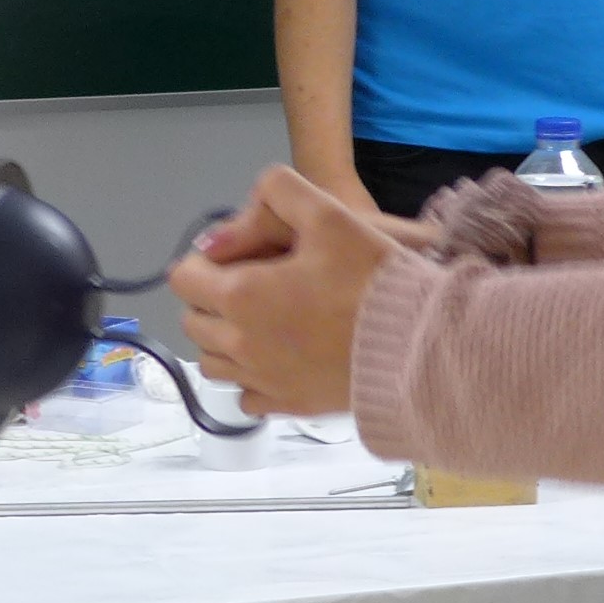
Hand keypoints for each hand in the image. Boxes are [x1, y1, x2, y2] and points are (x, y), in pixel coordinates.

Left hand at [167, 165, 400, 417]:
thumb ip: (276, 196)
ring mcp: (262, 380)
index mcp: (239, 295)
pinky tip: (281, 359)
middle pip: (194, 322)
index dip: (205, 262)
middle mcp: (239, 344)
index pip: (184, 278)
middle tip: (256, 283)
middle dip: (212, 299)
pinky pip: (247, 396)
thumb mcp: (330, 214)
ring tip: (265, 322)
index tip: (242, 256)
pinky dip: (253, 377)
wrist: (419, 345)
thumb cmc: (372, 277)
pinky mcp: (289, 406)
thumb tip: (220, 233)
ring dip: (225, 340)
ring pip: (214, 362)